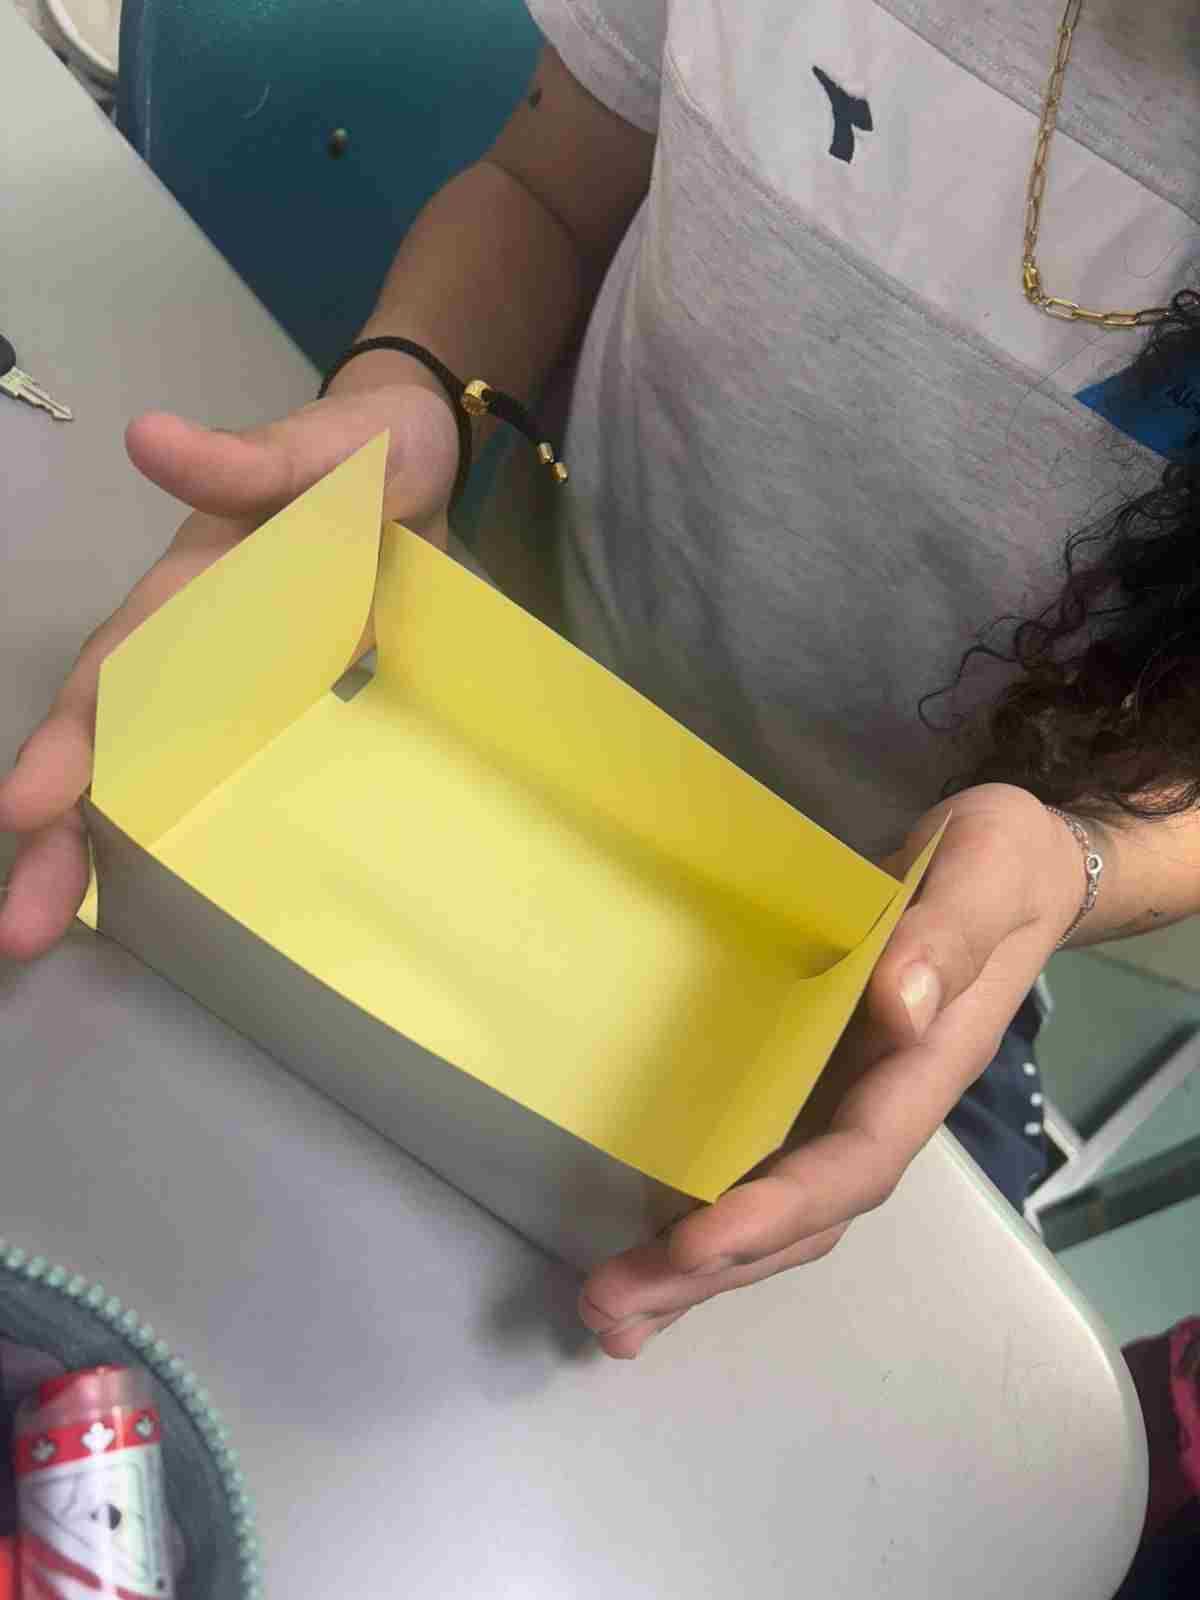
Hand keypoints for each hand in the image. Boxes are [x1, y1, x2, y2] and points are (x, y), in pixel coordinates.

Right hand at [0, 382, 459, 961]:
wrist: (415, 468)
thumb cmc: (359, 453)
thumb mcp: (313, 453)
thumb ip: (241, 462)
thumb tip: (147, 439)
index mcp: (193, 593)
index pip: (118, 676)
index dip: (72, 743)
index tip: (25, 811)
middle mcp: (195, 649)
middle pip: (114, 746)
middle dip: (65, 832)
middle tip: (19, 929)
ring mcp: (239, 685)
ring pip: (159, 774)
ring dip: (110, 852)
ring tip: (53, 934)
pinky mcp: (289, 708)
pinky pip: (232, 776)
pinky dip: (194, 829)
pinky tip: (170, 896)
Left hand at [580, 783, 1086, 1358]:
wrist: (1006, 866)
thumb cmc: (998, 862)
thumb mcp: (986, 874)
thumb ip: (947, 937)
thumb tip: (900, 1006)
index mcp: (924, 1070)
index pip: (853, 1163)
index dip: (779, 1209)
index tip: (697, 1241)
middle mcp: (880, 1106)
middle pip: (802, 1217)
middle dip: (711, 1270)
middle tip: (612, 1308)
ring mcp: (840, 1103)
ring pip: (774, 1210)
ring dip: (695, 1270)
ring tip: (611, 1312)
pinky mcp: (806, 1084)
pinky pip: (755, 1165)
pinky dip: (699, 1216)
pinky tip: (644, 1252)